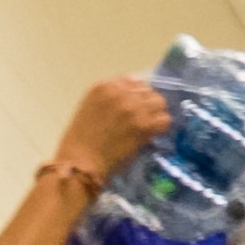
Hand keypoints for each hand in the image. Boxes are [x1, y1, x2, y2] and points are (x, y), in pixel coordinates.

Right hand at [54, 76, 169, 183]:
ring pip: (159, 102)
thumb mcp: (89, 109)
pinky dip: (161, 128)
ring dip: (155, 114)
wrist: (80, 164)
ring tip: (147, 127)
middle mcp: (120, 93)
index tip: (132, 108)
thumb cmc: (80, 142)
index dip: (135, 95)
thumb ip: (110, 99)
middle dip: (145, 104)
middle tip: (139, 120)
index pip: (133, 81)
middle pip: (147, 90)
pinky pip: (165, 120)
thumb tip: (134, 98)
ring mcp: (133, 108)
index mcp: (103, 87)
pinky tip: (151, 135)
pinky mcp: (144, 125)